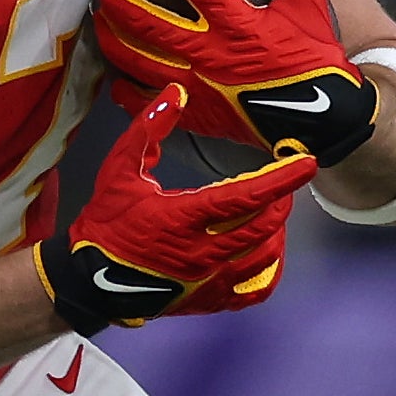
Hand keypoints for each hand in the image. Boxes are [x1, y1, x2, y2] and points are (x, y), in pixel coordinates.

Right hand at [36, 86, 315, 332]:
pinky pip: (255, 291)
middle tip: (286, 180)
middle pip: (262, 226)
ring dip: (277, 230)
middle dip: (281, 199)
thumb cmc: (106, 222)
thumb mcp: (120, 169)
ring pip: (264, 256)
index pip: (244, 197)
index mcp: (182, 218)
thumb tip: (176, 94)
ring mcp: (207, 282)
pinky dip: (270, 271)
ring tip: (274, 211)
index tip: (306, 162)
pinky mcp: (208, 301)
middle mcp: (201, 253)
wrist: (89, 281)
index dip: (279, 178)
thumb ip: (148, 128)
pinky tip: (269, 252)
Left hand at [93, 0, 378, 165]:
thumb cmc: (313, 54)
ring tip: (100, 22)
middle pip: (148, 23)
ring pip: (139, 62)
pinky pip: (147, 102)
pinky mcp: (194, 115)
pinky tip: (116, 76)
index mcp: (236, 23)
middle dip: (120, 0)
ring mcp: (197, 88)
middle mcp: (208, 54)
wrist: (322, 119)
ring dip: (113, 39)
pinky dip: (126, 89)